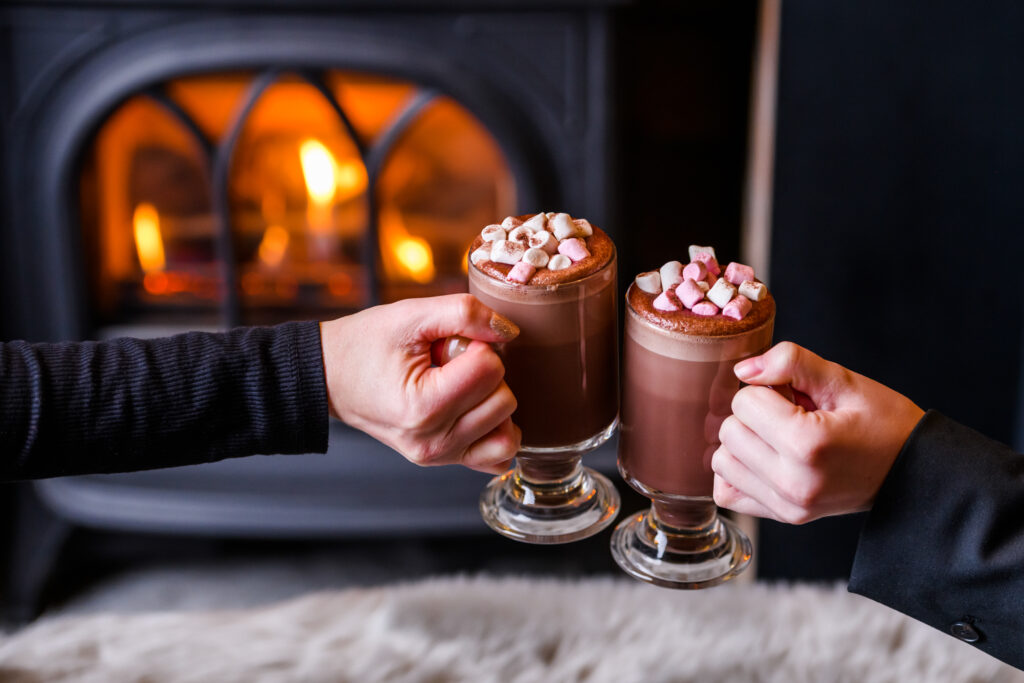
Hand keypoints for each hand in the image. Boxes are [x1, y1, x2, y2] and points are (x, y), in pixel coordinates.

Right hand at [319, 294, 520, 473]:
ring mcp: (439, 457)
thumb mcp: (410, 314)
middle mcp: (432, 442)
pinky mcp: (445, 461)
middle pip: (504, 400)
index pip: (490, 369)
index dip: (474, 345)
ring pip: (508, 431)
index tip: (445, 344)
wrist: (331, 377)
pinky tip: (474, 410)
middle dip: (484, 373)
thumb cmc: (365, 344)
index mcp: (423, 407)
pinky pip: (498, 456)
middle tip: (448, 364)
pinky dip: (495, 432)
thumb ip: (464, 312)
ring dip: (492, 401)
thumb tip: (509, 330)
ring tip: (456, 386)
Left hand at [711, 342, 924, 523]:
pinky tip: (766, 459)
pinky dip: (738, 473)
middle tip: (790, 415)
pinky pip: (727, 493)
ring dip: (743, 443)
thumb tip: (743, 370)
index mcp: (807, 444)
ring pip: (722, 461)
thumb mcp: (844, 381)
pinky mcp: (784, 517)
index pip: (744, 402)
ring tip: (781, 438)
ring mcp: (787, 506)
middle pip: (728, 431)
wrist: (915, 472)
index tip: (797, 396)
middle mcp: (793, 482)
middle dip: (753, 415)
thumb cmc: (885, 424)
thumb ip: (791, 362)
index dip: (767, 389)